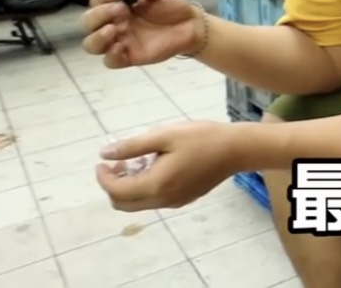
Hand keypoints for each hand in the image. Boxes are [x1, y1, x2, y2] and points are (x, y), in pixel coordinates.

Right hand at [81, 0, 199, 66]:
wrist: (190, 24)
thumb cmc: (171, 5)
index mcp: (116, 4)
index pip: (96, 1)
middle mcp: (113, 22)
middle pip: (88, 22)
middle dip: (98, 15)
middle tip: (119, 10)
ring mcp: (119, 40)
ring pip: (91, 45)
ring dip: (97, 37)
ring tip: (113, 30)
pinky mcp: (128, 57)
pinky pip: (110, 61)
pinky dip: (111, 55)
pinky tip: (121, 47)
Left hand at [97, 120, 245, 210]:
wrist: (237, 149)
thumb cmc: (202, 138)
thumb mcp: (165, 136)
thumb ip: (133, 146)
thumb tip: (105, 154)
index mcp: (155, 185)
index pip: (116, 191)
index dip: (104, 177)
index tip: (104, 159)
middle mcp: (163, 200)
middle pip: (124, 204)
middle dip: (113, 185)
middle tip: (118, 161)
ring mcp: (175, 202)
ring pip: (139, 204)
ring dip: (129, 187)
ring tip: (137, 161)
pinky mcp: (184, 199)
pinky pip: (154, 200)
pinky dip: (145, 188)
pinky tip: (155, 166)